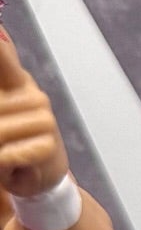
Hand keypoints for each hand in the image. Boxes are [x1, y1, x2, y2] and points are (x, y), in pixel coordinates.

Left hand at [0, 30, 68, 196]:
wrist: (41, 177)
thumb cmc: (12, 140)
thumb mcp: (3, 101)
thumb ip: (5, 65)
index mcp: (15, 80)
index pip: (3, 52)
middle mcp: (31, 94)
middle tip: (2, 137)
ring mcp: (42, 119)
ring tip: (3, 153)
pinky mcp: (47, 146)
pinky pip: (7, 154)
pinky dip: (2, 164)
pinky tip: (11, 165)